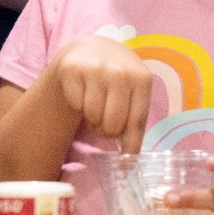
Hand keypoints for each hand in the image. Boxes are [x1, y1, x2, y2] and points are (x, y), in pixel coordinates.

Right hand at [51, 36, 152, 152]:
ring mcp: (95, 68)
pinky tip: (83, 92)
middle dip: (107, 130)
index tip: (127, 165)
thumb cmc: (116, 78)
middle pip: (113, 123)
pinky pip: (75, 105)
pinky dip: (78, 105)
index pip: (137, 120)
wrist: (90, 49)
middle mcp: (120, 71)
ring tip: (96, 106)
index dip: (131, 144)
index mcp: (142, 78)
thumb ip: (134, 123)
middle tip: (106, 122)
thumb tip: (129, 162)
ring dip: (92, 119)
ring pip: (93, 116)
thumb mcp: (133, 93)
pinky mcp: (71, 69)